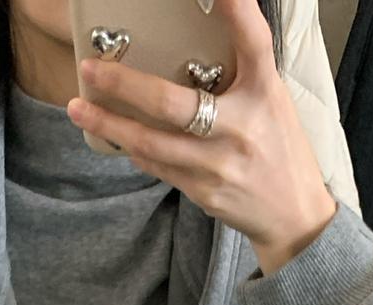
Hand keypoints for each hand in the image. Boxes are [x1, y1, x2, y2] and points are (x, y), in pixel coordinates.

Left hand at [66, 0, 337, 276]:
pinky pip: (158, 166)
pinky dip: (134, 148)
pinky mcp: (205, 192)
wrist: (294, 216)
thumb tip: (204, 26)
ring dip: (111, 123)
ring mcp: (219, 165)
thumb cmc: (279, 147)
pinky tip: (114, 134)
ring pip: (153, 142)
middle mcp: (241, 128)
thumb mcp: (271, 98)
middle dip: (125, 86)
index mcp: (266, 93)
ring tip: (79, 107)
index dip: (236, 10)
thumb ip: (242, 65)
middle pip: (173, 104)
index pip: (253, 43)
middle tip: (92, 69)